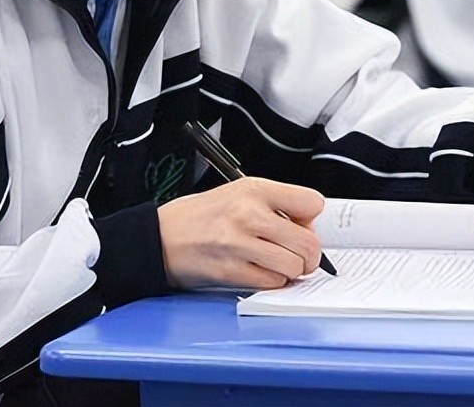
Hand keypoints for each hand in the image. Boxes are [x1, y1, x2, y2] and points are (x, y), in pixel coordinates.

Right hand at [157, 177, 325, 289]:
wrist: (161, 236)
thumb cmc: (201, 216)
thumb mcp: (239, 192)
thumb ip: (275, 204)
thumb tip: (308, 227)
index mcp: (254, 190)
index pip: (312, 203)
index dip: (311, 219)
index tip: (301, 225)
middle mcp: (248, 214)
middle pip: (308, 242)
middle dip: (309, 254)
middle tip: (297, 254)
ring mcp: (239, 244)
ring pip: (293, 266)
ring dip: (291, 270)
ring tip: (277, 264)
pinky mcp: (231, 271)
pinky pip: (272, 282)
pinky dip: (272, 281)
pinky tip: (259, 271)